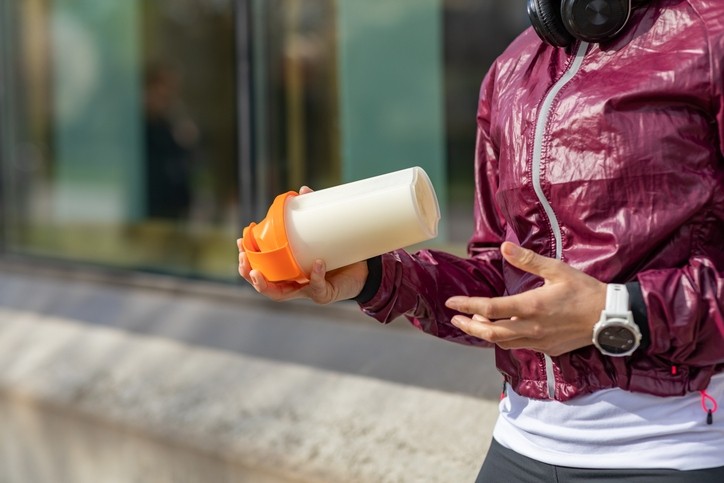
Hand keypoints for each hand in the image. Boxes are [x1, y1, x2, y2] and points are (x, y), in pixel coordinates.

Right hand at [237, 186, 368, 304]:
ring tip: (258, 272)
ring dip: (266, 285)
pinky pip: (317, 287)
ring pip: (279, 294)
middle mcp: (293, 284)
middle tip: (244, 259)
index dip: (247, 258)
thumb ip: (312, 214)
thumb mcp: (322, 234)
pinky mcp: (323, 295)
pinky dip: (316, 275)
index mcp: (288, 270)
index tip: (241, 241)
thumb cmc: (339, 253)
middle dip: (249, 273)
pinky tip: (317, 263)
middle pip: (263, 284)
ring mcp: (306, 291)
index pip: (260, 267)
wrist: (364, 271)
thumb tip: (303, 190)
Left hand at [445, 242, 606, 355]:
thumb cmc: (584, 290)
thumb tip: (505, 247)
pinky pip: (518, 346)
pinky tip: (502, 329)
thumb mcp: (557, 270)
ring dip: (485, 334)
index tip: (451, 303)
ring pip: (502, 342)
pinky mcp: (547, 350)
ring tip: (475, 322)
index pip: (489, 309)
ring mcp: (538, 342)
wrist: (610, 318)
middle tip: (455, 318)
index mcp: (531, 306)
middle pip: (489, 333)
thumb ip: (528, 260)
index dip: (467, 306)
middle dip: (468, 326)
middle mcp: (531, 328)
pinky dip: (504, 338)